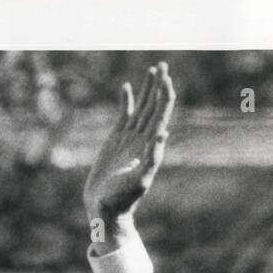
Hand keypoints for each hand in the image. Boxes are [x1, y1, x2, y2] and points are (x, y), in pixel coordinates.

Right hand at [83, 61, 175, 245]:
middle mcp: (142, 139)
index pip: (160, 114)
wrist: (106, 207)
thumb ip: (151, 158)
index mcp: (150, 145)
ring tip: (152, 70)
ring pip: (141, 108)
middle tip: (163, 65)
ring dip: (147, 90)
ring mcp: (130, 139)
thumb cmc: (122, 198)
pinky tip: (127, 88)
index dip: (164, 96)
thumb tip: (164, 133)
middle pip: (154, 107)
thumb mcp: (139, 179)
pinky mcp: (116, 141)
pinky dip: (126, 101)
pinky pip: (123, 115)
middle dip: (159, 86)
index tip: (166, 78)